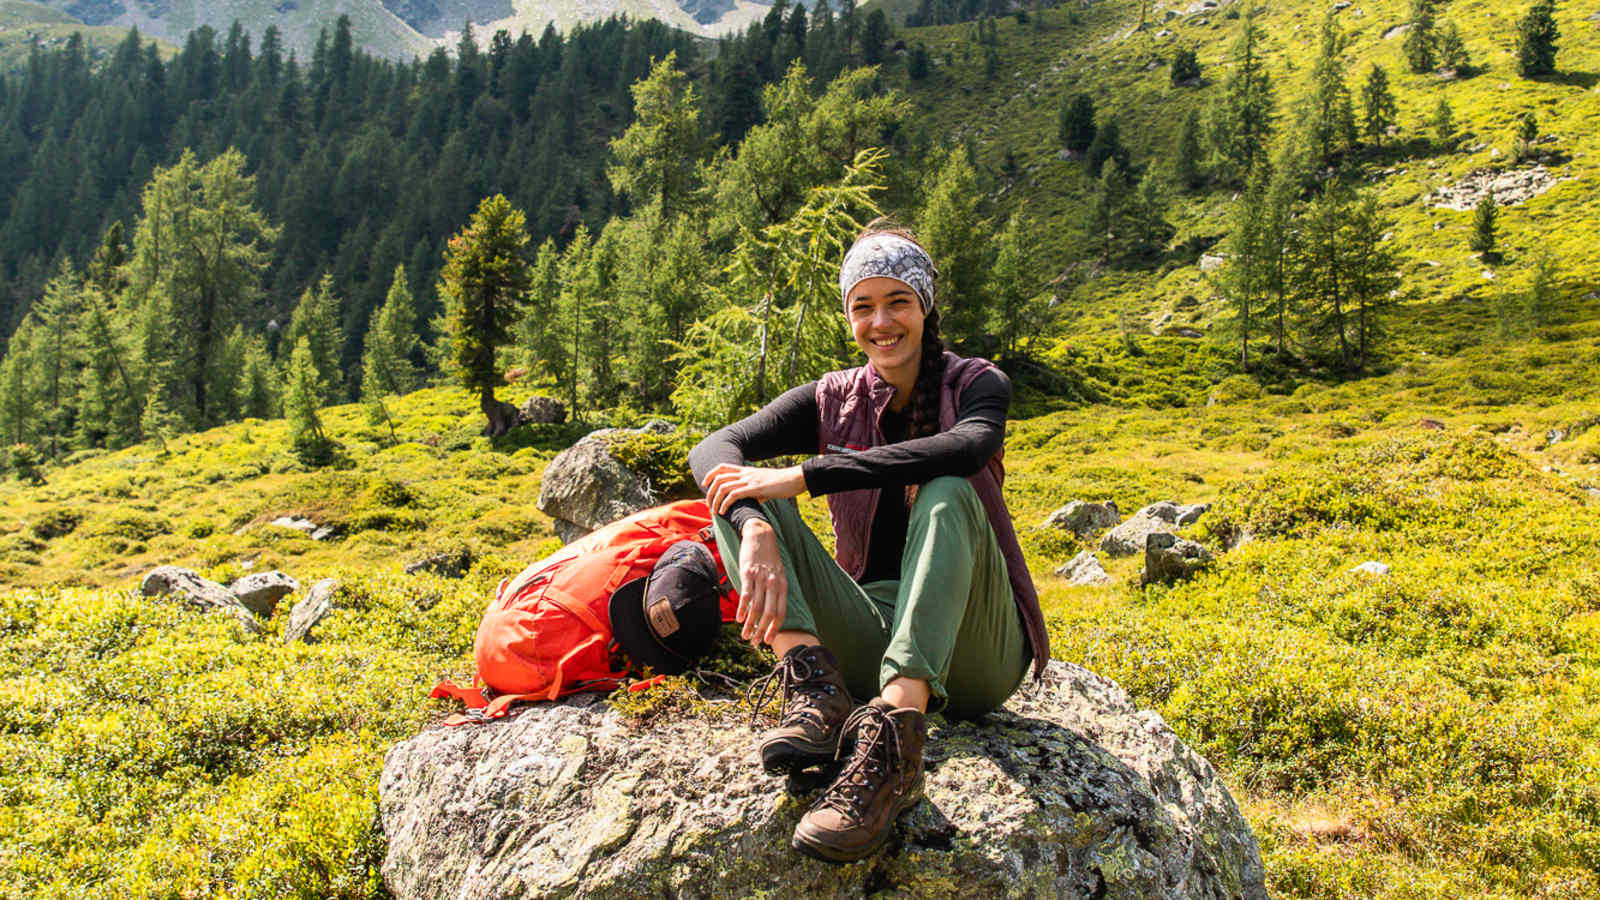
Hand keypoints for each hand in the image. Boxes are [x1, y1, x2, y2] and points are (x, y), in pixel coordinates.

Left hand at [703, 463, 805, 515]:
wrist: (794, 479)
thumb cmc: (782, 484)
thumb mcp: (765, 486)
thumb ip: (756, 492)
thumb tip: (754, 500)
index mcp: (746, 471)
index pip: (722, 467)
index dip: (710, 474)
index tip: (705, 484)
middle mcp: (745, 474)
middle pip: (718, 478)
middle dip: (709, 492)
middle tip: (708, 504)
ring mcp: (749, 480)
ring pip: (723, 487)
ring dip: (715, 500)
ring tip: (715, 511)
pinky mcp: (754, 489)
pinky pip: (733, 495)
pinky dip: (725, 504)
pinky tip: (724, 512)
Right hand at [736, 519, 787, 646]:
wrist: (760, 534)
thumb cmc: (769, 556)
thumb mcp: (779, 573)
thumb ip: (776, 590)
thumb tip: (772, 610)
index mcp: (783, 585)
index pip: (781, 612)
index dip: (774, 628)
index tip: (768, 641)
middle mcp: (773, 583)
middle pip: (768, 613)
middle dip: (761, 631)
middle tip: (754, 643)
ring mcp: (761, 578)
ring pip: (756, 607)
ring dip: (750, 624)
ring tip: (744, 635)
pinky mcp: (748, 573)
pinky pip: (746, 595)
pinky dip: (743, 610)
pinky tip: (740, 619)